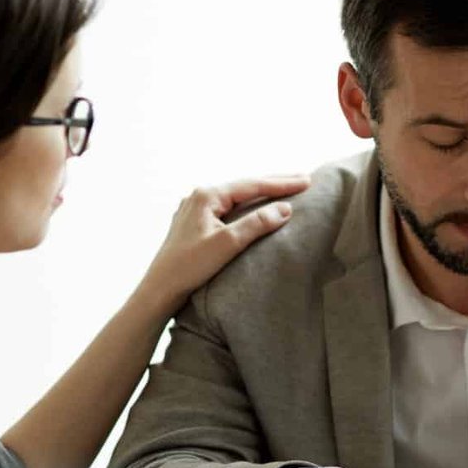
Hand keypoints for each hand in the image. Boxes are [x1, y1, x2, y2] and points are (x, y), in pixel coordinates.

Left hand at [138, 175, 310, 309]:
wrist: (160, 288)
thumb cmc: (189, 267)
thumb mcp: (227, 244)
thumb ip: (257, 223)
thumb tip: (285, 208)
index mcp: (206, 195)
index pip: (252, 185)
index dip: (282, 184)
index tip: (307, 181)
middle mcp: (199, 196)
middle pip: (244, 186)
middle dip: (274, 183)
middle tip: (304, 179)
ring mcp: (195, 208)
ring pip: (236, 196)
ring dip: (261, 193)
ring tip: (285, 188)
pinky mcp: (195, 222)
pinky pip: (228, 207)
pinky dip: (247, 205)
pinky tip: (256, 206)